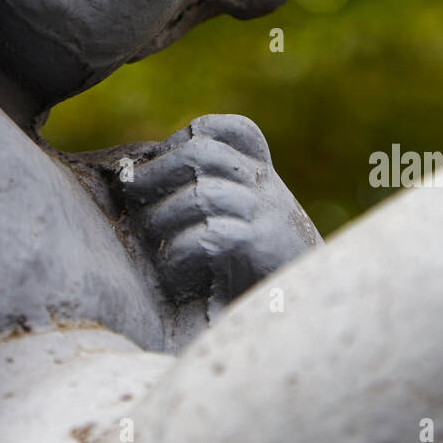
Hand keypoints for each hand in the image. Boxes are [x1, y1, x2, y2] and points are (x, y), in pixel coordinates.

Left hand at [118, 114, 320, 307]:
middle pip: (202, 152)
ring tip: (152, 240)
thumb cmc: (261, 272)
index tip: (160, 160)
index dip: (189, 136)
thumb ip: (211, 197)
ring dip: (162, 218)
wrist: (310, 312)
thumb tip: (139, 181)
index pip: (234, 130)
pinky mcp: (262, 247)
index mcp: (263, 176)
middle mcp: (267, 187)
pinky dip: (180, 252)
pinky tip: (174, 268)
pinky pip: (208, 236)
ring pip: (200, 195)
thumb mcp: (244, 223)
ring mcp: (267, 214)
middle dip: (156, 171)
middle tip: (131, 192)